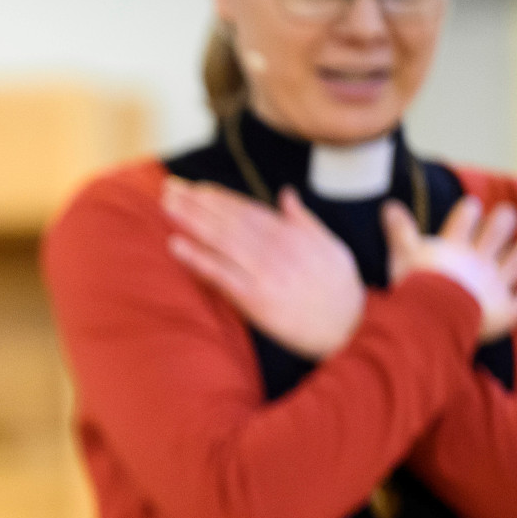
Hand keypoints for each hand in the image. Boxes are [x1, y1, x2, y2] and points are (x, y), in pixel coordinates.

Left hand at [163, 178, 365, 358]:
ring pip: (221, 240)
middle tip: (169, 188)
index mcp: (293, 235)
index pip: (248, 209)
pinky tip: (175, 245)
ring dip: (191, 220)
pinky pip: (220, 274)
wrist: (350, 329)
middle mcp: (276, 248)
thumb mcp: (331, 246)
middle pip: (229, 219)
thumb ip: (304, 219)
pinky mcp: (255, 299)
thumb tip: (286, 194)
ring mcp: (264, 272)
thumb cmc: (341, 291)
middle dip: (197, 202)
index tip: (197, 188)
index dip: (220, 197)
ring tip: (166, 206)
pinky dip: (197, 258)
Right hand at [384, 195, 516, 340]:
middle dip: (504, 221)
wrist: (433, 318)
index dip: (470, 210)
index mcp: (456, 245)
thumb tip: (389, 206)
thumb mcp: (403, 256)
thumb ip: (399, 231)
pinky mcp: (506, 309)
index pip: (467, 215)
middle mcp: (479, 260)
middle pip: (501, 228)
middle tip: (503, 221)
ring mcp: (495, 283)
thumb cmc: (416, 286)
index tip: (471, 209)